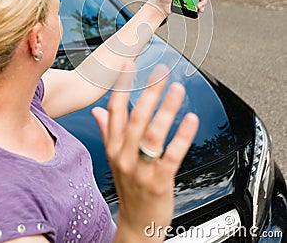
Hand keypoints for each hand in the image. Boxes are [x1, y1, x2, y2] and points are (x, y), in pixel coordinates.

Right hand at [92, 62, 198, 242]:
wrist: (137, 225)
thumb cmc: (129, 188)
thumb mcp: (114, 159)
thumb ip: (107, 132)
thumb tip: (99, 111)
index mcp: (113, 147)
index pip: (115, 111)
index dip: (122, 87)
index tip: (129, 66)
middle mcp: (123, 156)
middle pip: (135, 118)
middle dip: (148, 92)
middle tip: (161, 71)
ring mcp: (140, 170)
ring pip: (152, 134)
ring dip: (166, 109)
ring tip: (177, 89)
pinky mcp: (158, 183)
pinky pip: (171, 156)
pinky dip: (182, 136)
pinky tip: (192, 120)